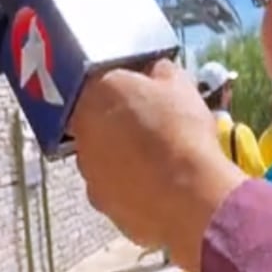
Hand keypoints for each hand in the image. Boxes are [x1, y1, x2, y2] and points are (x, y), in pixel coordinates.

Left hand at [69, 60, 246, 271]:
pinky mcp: (98, 200)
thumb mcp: (181, 85)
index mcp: (99, 91)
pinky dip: (127, 184)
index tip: (147, 95)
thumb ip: (161, 72)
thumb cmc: (183, 132)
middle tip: (152, 128)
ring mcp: (87, 167)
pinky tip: (154, 185)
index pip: (105, 81)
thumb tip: (155, 72)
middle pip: (98, 119)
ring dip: (120, 154)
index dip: (127, 88)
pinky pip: (111, 185)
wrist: (187, 195)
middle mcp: (83, 128)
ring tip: (156, 161)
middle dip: (120, 121)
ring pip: (102, 154)